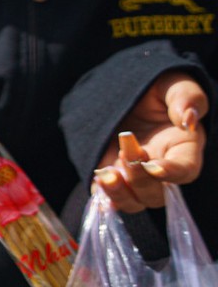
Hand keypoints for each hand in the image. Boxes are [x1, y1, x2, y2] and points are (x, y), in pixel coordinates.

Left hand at [96, 72, 205, 211]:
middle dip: (140, 179)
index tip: (153, 166)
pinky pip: (110, 199)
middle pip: (157, 194)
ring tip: (105, 174)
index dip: (172, 174)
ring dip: (120, 193)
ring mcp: (136, 176)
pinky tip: (97, 180)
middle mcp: (162, 169)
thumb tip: (188, 120)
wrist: (127, 93)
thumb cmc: (157, 88)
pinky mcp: (114, 177)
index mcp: (184, 148)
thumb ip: (186, 98)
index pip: (185, 171)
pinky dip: (103, 196)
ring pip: (134, 202)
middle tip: (126, 150)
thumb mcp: (174, 84)